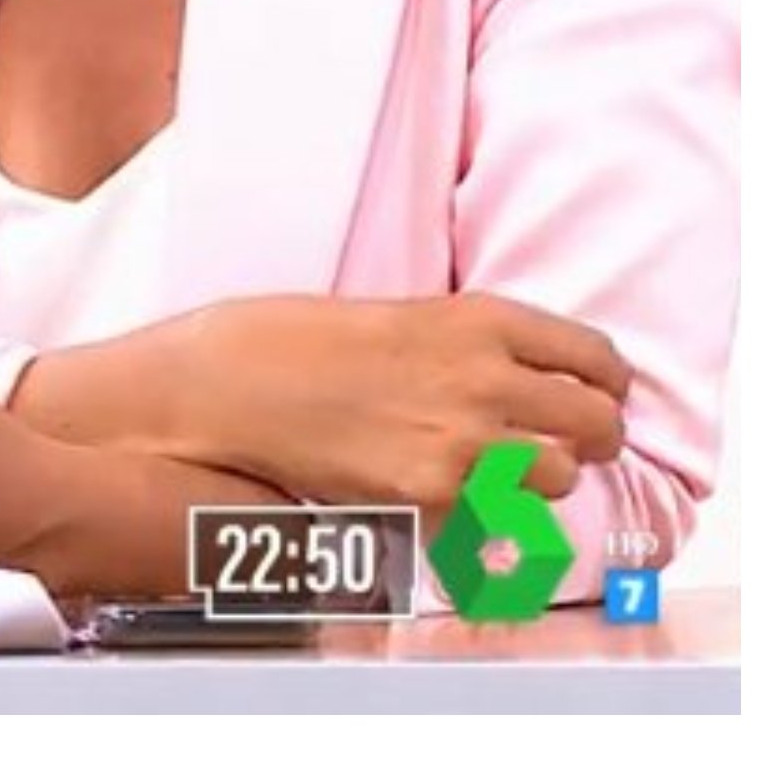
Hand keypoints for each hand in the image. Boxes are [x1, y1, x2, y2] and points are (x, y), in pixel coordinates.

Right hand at [171, 294, 629, 508]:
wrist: (228, 385)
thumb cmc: (294, 342)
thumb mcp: (403, 317)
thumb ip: (473, 347)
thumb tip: (528, 382)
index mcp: (479, 320)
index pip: (597, 359)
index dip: (605, 386)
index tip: (594, 397)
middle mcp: (485, 377)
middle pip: (599, 424)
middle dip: (589, 441)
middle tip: (563, 447)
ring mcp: (464, 441)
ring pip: (561, 476)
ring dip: (537, 480)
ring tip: (496, 475)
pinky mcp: (433, 494)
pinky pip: (495, 517)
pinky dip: (480, 513)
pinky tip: (441, 494)